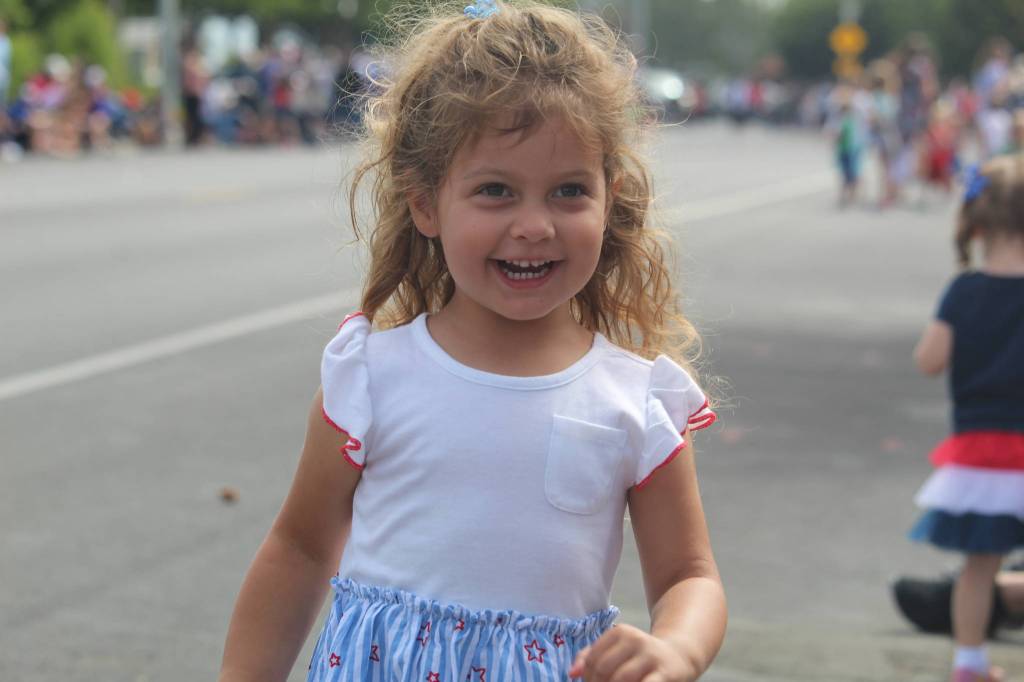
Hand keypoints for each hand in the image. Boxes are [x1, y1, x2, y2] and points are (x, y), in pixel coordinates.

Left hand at [567, 624, 697, 681]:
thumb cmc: (640, 657)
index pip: (591, 659)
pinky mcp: (665, 673)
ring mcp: (650, 656)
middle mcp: (635, 639)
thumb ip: (589, 657)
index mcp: (619, 632)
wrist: (679, 657)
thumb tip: (572, 674)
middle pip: (602, 670)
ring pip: (619, 680)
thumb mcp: (617, 649)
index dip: (586, 678)